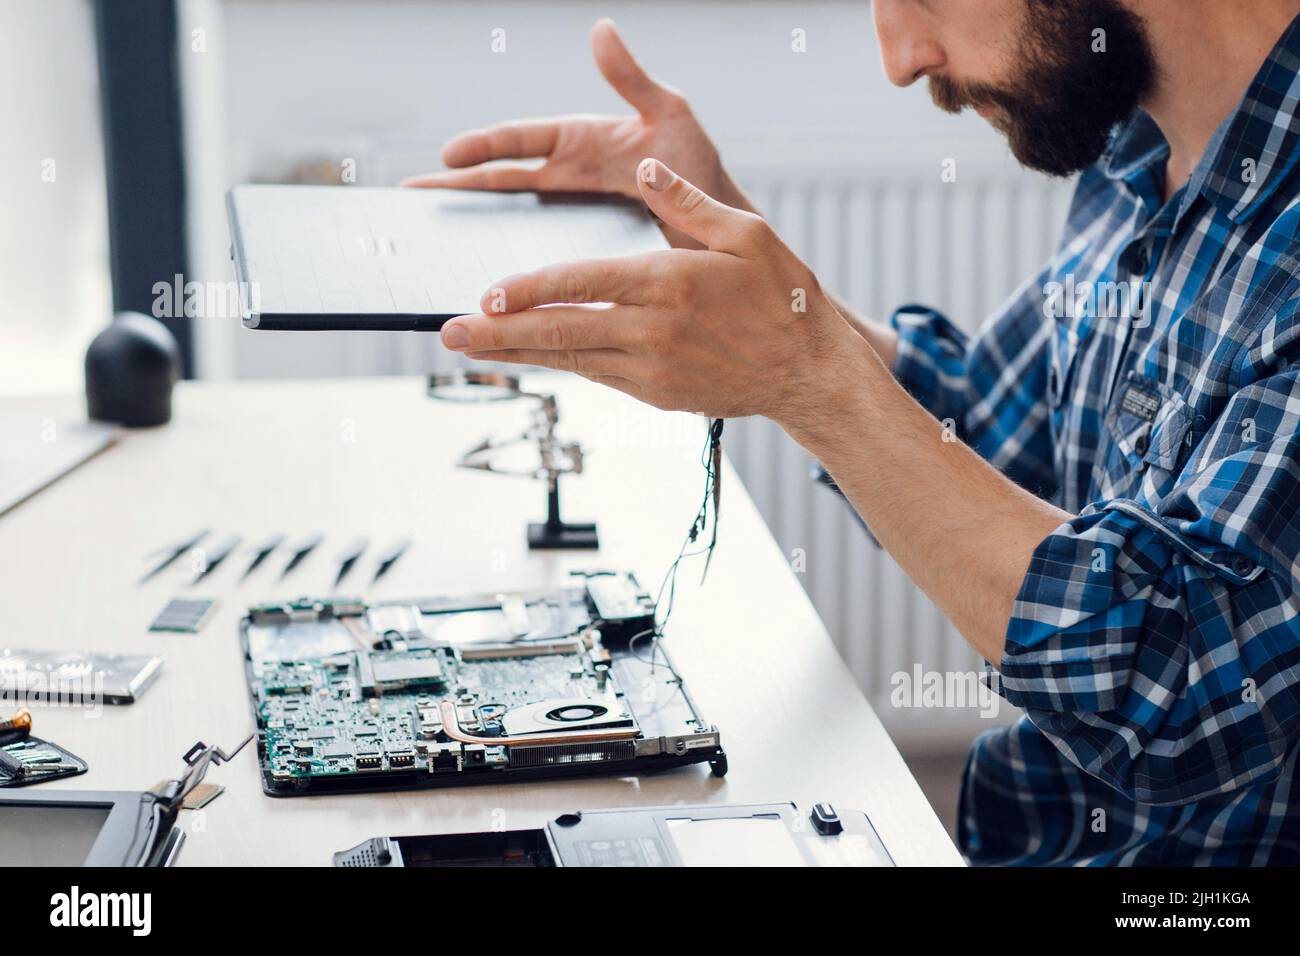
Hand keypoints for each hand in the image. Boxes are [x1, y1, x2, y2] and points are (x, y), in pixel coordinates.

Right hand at [401, 18, 755, 247]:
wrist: (723, 231)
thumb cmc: (700, 170)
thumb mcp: (670, 115)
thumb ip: (632, 79)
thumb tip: (601, 29)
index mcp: (581, 142)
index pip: (521, 140)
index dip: (484, 146)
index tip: (448, 155)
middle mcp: (569, 178)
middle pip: (501, 181)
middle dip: (457, 187)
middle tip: (412, 198)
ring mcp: (572, 216)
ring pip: (510, 218)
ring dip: (472, 225)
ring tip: (431, 238)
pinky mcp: (582, 250)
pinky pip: (537, 254)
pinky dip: (509, 262)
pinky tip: (486, 282)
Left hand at [439, 159, 872, 428]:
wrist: (808, 373)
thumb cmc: (782, 298)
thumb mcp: (745, 233)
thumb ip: (685, 202)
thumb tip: (641, 168)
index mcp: (669, 284)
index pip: (582, 283)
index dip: (529, 289)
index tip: (487, 293)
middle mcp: (653, 332)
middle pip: (560, 331)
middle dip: (499, 334)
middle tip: (449, 333)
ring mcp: (652, 369)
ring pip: (570, 359)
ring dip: (517, 354)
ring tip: (471, 349)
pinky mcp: (656, 393)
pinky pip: (597, 375)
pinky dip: (560, 364)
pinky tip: (532, 357)